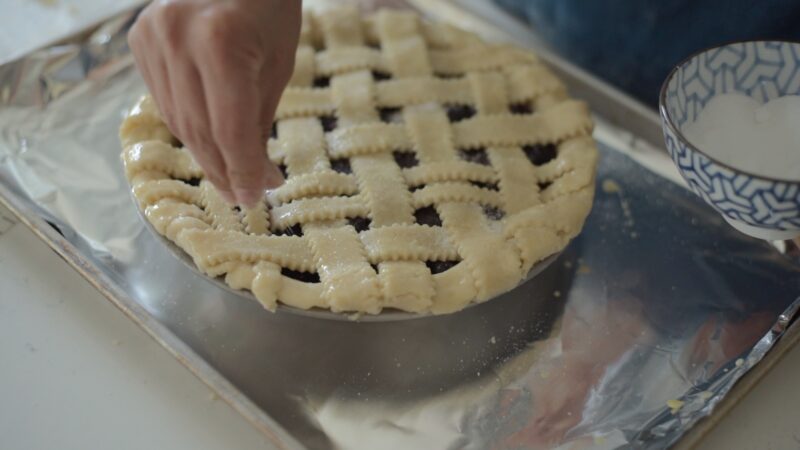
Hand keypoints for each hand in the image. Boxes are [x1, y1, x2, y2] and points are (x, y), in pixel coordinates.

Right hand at [128, 0, 299, 205]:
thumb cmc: (269, 8)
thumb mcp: (278, 65)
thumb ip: (259, 122)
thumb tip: (254, 180)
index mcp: (221, 41)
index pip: (229, 129)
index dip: (242, 171)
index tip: (255, 198)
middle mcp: (176, 37)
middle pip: (198, 131)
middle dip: (224, 170)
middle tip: (245, 195)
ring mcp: (151, 37)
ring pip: (177, 122)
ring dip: (205, 155)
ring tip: (230, 174)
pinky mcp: (138, 38)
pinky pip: (164, 99)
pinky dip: (187, 123)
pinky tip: (208, 137)